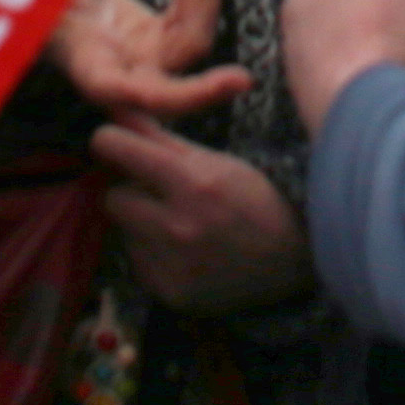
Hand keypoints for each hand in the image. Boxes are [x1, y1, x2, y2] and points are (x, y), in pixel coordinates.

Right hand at [51, 0, 252, 126]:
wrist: (30, 2)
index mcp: (98, 77)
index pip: (154, 96)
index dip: (195, 94)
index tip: (242, 79)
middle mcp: (129, 76)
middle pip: (187, 50)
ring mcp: (147, 56)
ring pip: (195, 26)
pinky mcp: (157, 36)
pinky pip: (188, 9)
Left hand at [93, 123, 310, 315]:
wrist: (293, 260)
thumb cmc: (256, 197)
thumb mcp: (215, 160)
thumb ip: (159, 137)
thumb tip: (115, 110)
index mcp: (193, 183)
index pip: (118, 150)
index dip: (110, 142)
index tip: (113, 143)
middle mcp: (178, 227)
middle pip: (113, 198)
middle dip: (130, 191)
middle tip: (154, 191)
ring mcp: (173, 267)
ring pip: (125, 234)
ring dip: (141, 225)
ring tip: (177, 223)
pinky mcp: (170, 295)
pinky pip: (139, 264)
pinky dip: (153, 255)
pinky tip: (183, 252)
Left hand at [283, 0, 404, 142]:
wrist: (374, 127)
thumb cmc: (372, 51)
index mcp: (306, 2)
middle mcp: (306, 44)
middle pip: (358, 3)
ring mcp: (324, 84)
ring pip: (366, 46)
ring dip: (401, 35)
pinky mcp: (346, 117)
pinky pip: (376, 84)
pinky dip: (402, 74)